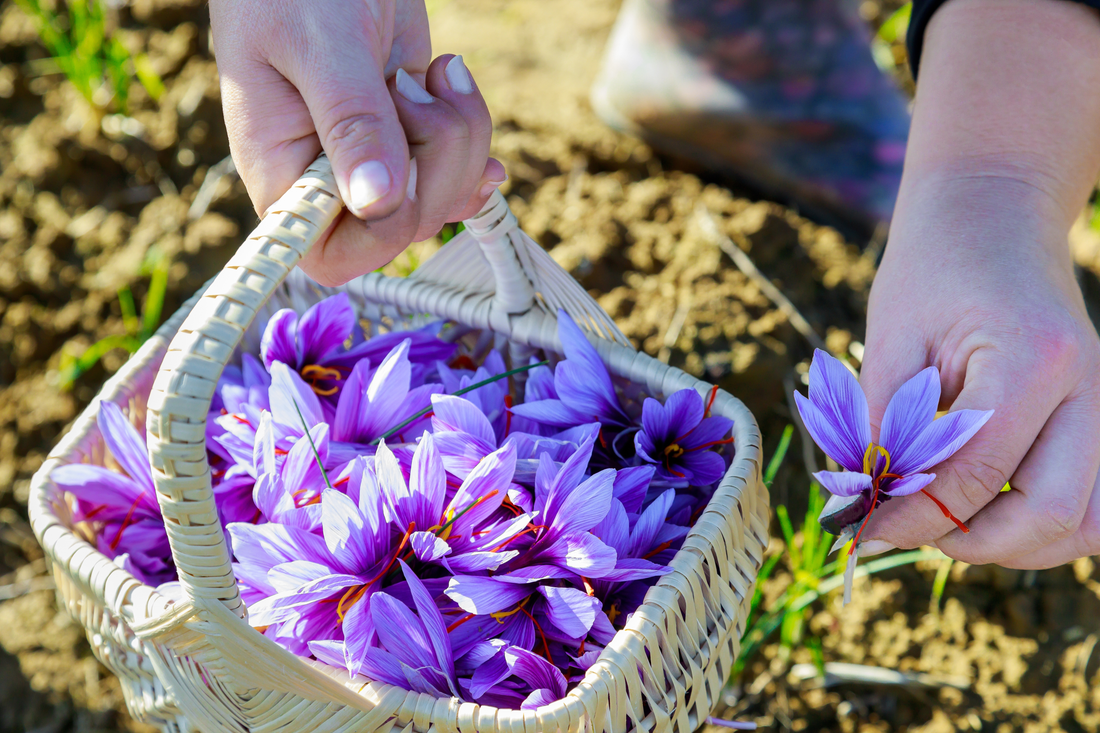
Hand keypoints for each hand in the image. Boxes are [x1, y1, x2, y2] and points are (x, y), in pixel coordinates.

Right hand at [209, 0, 505, 285]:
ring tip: (434, 72)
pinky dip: (471, 130)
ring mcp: (373, 156)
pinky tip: (459, 94)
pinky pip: (457, 164)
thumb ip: (350, 121)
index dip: (380, 236)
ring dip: (460, 135)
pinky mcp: (409, 130)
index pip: (329, 255)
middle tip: (417, 89)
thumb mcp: (319, 43)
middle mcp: (327, 177)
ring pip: (442, 194)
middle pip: (406, 225)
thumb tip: (379, 204)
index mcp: (282, 171)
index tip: (400, 174)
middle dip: (438, 162)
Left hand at [855, 0, 1099, 567]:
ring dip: (1014, 545)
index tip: (862, 529)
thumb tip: (868, 501)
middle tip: (905, 531)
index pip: (977, 472)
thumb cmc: (933, 268)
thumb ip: (884, 422)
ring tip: (943, 528)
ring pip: (1086, 522)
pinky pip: (1092, 502)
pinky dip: (1041, 527)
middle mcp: (1091, 387)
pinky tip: (982, 514)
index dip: (914, 513)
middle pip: (1051, 513)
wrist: (993, 216)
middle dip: (970, 542)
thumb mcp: (892, 336)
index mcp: (1035, 359)